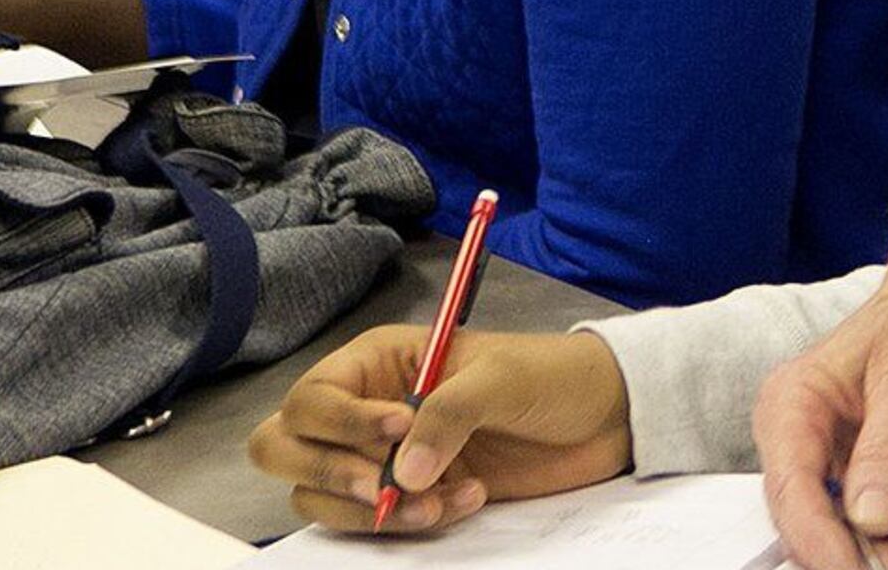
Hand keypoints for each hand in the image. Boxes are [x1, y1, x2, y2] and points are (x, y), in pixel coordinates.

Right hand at [247, 325, 632, 534]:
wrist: (604, 417)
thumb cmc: (553, 375)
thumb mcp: (503, 378)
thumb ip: (449, 415)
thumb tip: (402, 474)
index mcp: (378, 363)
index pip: (311, 398)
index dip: (340, 422)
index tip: (397, 430)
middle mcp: (365, 410)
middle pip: (284, 448)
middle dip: (328, 473)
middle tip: (383, 486)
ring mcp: (381, 458)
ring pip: (320, 496)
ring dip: (372, 509)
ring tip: (441, 499)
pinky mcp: (408, 497)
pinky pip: (371, 523)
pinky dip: (406, 523)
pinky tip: (467, 500)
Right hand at [750, 262, 887, 569]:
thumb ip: (885, 451)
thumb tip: (867, 513)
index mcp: (791, 403)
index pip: (789, 487)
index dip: (817, 538)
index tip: (848, 566)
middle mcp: (798, 434)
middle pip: (800, 518)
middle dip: (841, 552)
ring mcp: (824, 456)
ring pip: (825, 530)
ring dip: (865, 554)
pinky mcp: (851, 472)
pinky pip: (853, 523)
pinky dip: (880, 543)